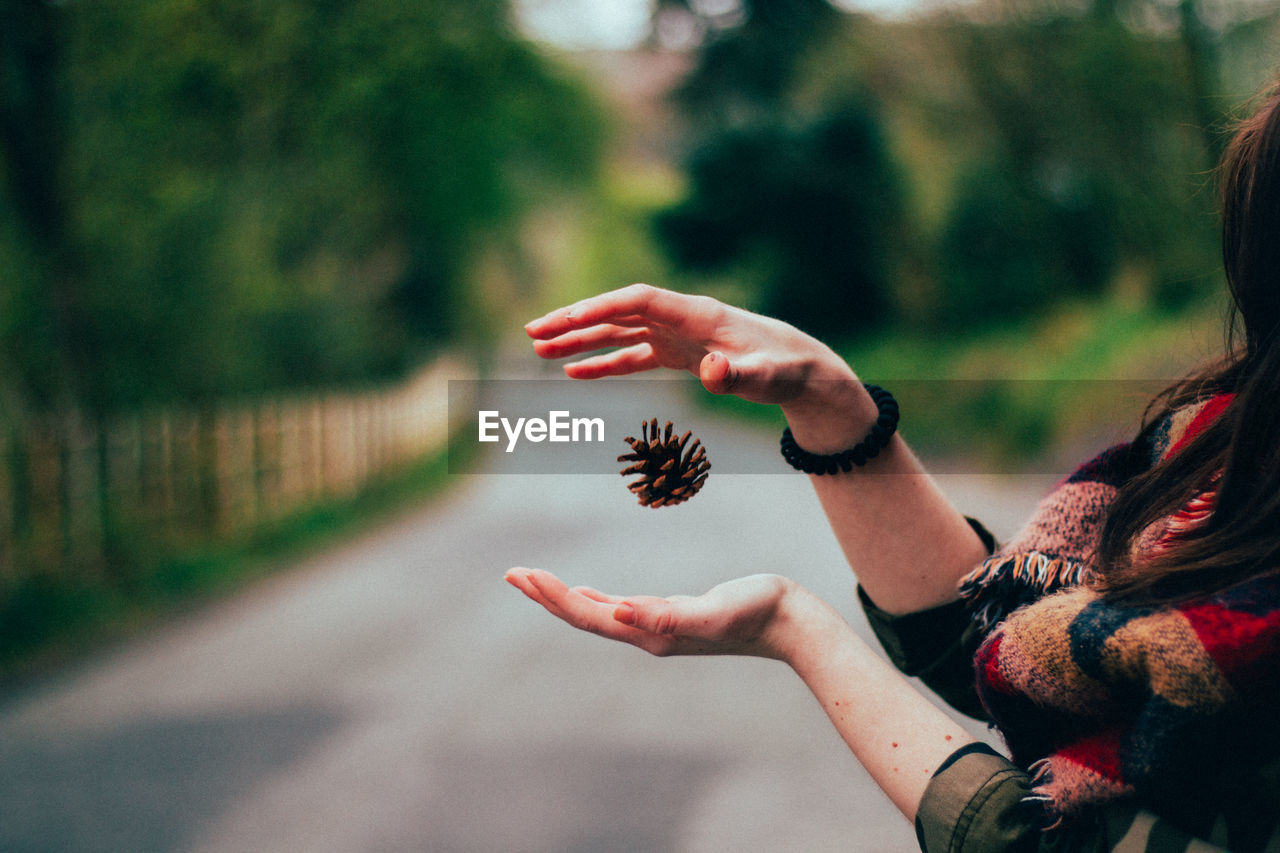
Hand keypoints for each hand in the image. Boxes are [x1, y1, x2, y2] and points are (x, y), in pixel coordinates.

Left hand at [504, 567, 800, 659]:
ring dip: (564, 598)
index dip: (554, 596)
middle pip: (584, 616)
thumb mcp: (713, 610)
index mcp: (650, 631)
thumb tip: (621, 612)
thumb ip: (668, 615)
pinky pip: (620, 610)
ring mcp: (658, 628)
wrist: (789, 624)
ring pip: (598, 614)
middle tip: (511, 574)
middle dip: (547, 596)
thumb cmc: (755, 611)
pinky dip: (595, 601)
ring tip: (534, 582)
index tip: (523, 575)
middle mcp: (647, 633)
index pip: (589, 615)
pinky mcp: (671, 617)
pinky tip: (588, 597)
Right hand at [524, 283, 855, 407]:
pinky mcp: (677, 353)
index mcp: (696, 314)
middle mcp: (680, 318)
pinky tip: (574, 373)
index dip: (601, 307)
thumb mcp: (767, 376)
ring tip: (539, 351)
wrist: (801, 369)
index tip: (565, 320)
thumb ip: (740, 375)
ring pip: (618, 331)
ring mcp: (676, 334)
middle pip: (617, 312)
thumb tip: (714, 375)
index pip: (638, 301)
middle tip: (533, 333)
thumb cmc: (785, 370)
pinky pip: (632, 354)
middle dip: (574, 321)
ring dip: (580, 340)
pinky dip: (604, 362)